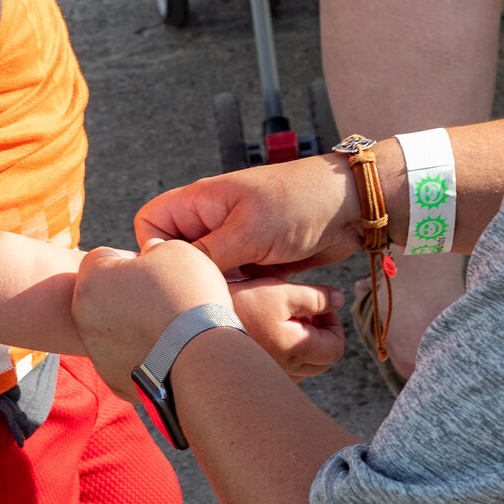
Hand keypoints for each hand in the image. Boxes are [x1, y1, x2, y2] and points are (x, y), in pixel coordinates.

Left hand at [73, 241, 233, 399]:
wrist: (199, 355)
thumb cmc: (187, 294)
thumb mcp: (176, 251)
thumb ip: (156, 248)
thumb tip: (152, 254)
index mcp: (92, 277)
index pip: (102, 257)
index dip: (128, 259)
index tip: (153, 269)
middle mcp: (82, 314)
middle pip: (100, 294)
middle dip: (123, 292)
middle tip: (159, 297)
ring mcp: (94, 349)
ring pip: (108, 329)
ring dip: (128, 324)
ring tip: (165, 326)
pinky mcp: (110, 377)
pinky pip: (122, 358)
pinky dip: (137, 353)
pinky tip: (164, 351)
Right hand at [133, 156, 359, 278]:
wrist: (352, 207)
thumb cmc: (300, 204)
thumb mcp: (249, 230)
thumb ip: (208, 254)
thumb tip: (174, 276)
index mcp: (201, 202)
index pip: (150, 224)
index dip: (153, 250)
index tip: (175, 274)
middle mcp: (212, 221)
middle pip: (177, 255)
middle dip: (189, 278)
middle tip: (209, 294)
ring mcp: (234, 242)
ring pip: (207, 274)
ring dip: (219, 290)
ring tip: (236, 299)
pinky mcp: (255, 260)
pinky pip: (235, 283)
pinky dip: (242, 294)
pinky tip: (256, 302)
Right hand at [227, 276, 345, 379]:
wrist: (197, 319)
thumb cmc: (240, 303)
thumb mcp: (281, 292)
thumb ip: (315, 297)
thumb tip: (338, 300)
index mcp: (296, 349)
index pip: (336, 349)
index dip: (334, 324)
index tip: (318, 307)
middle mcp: (285, 369)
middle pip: (322, 362)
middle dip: (321, 335)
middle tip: (306, 313)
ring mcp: (270, 374)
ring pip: (303, 367)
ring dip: (304, 344)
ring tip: (286, 321)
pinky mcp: (255, 372)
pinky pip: (283, 370)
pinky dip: (287, 353)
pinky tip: (270, 332)